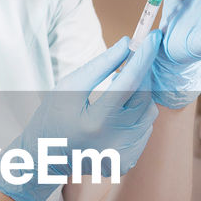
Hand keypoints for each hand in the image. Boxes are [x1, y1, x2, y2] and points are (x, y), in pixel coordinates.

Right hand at [0, 35, 160, 200]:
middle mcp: (113, 142)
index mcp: (95, 122)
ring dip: (138, 97)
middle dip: (141, 74)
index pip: (129, 83)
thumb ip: (100, 65)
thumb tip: (129, 45)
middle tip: (129, 63)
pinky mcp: (128, 162)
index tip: (153, 38)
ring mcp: (123, 155)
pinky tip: (116, 117)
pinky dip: (136, 116)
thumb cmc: (54, 117)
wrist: (46, 157)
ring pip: (149, 112)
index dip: (144, 57)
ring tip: (115, 95)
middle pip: (144, 96)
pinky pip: (145, 129)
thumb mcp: (70, 86)